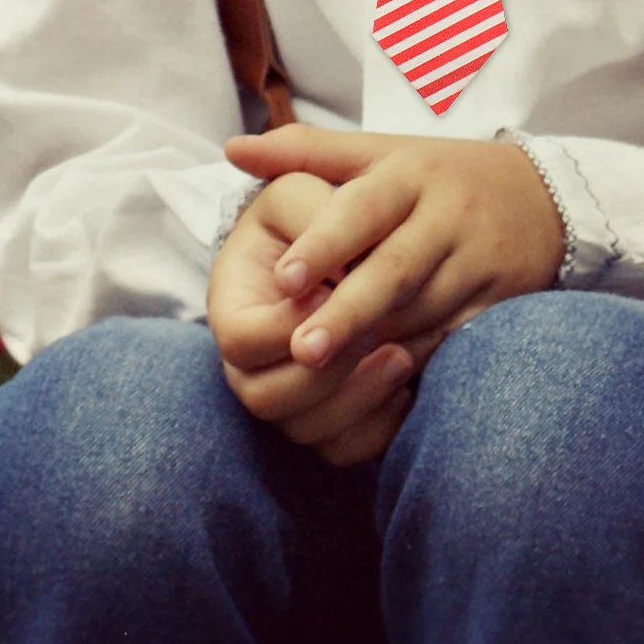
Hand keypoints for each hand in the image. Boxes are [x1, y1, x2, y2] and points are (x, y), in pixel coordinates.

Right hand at [207, 171, 447, 465]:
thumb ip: (310, 217)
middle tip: (375, 330)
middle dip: (325, 372)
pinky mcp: (328, 418)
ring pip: (307, 432)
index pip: (242, 340)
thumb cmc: (315, 212)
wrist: (347, 240)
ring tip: (402, 356)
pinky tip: (409, 387)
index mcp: (234, 308)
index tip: (331, 294)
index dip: (286, 325)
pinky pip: (345, 449)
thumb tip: (306, 272)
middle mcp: (249, 365)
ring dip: (357, 399)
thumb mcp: (303, 194)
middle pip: (265, 399)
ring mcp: (287, 397)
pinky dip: (378, 426)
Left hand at [223, 125, 564, 371]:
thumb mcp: (379, 151)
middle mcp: (447, 215)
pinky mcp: (499, 298)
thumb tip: (233, 148)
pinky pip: (452, 336)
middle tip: (300, 351)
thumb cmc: (439, 175)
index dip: (324, 244)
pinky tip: (380, 380)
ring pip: (422, 310)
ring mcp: (477, 259)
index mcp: (409, 175)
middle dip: (346, 312)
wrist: (545, 196)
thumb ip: (306, 152)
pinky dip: (416, 359)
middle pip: (394, 270)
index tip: (281, 279)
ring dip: (376, 343)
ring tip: (328, 375)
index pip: (363, 209)